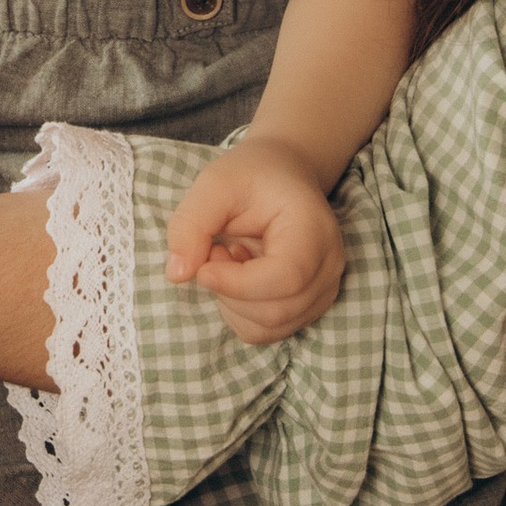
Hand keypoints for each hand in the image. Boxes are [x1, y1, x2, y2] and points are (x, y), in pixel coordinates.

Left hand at [163, 139, 344, 341]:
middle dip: (229, 289)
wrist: (283, 175)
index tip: (202, 267)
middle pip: (275, 311)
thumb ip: (191, 224)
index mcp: (314, 230)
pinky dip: (240, 310)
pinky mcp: (308, 306)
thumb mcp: (214, 184)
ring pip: (268, 327)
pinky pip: (266, 330)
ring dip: (232, 301)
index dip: (237, 283)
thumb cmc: (251, 176)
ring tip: (229, 258)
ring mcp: (323, 290)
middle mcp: (328, 266)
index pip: (286, 278)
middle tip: (215, 250)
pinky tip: (240, 275)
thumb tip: (177, 275)